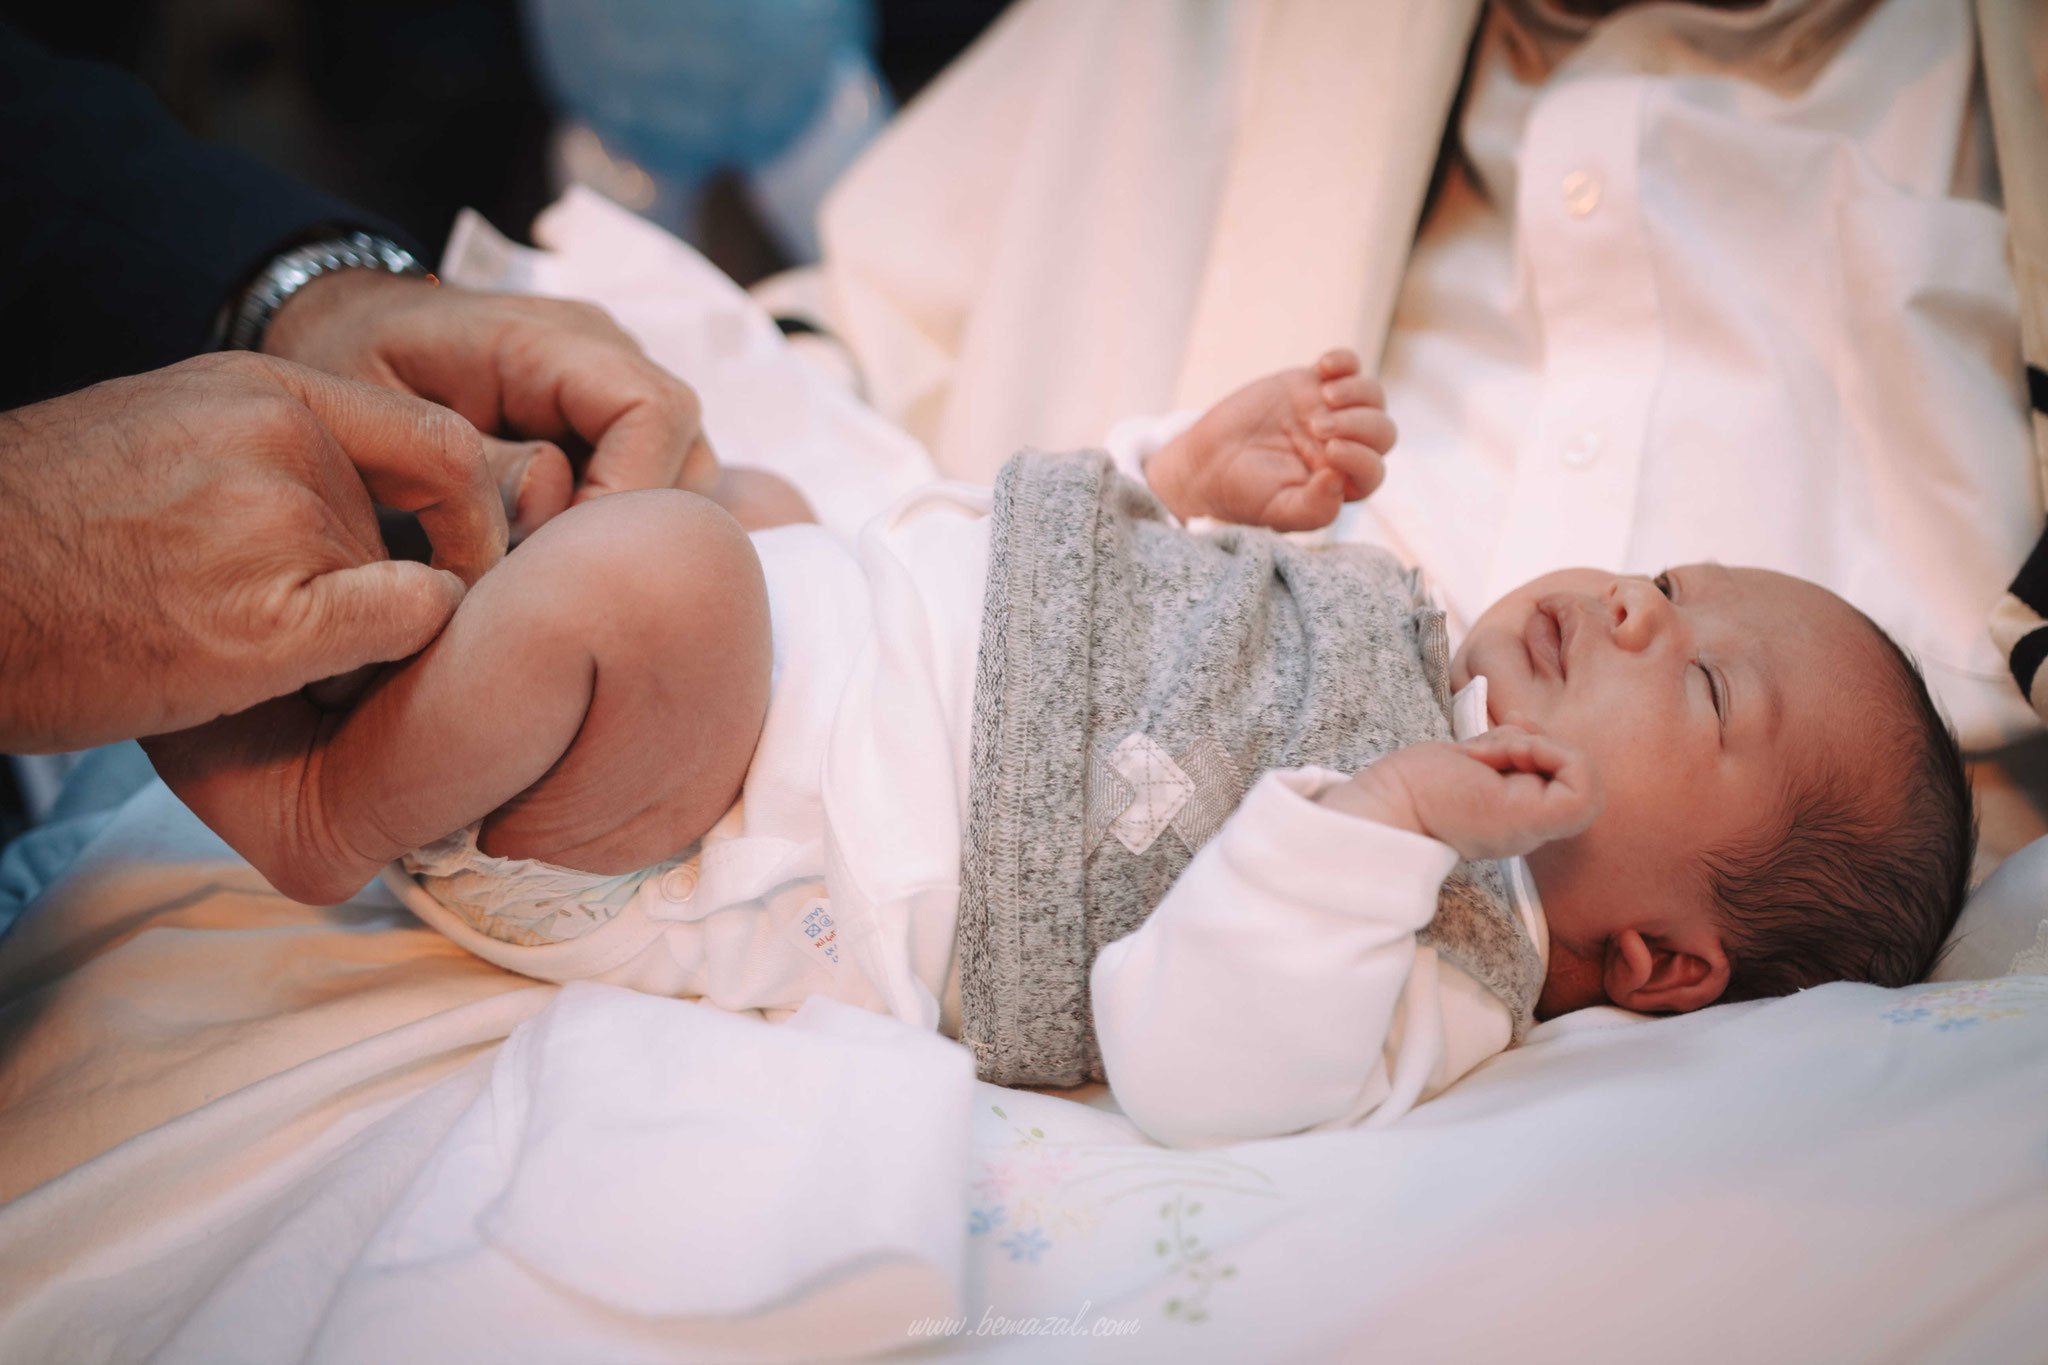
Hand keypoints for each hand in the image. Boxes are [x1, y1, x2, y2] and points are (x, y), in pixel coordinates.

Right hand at [0, 352, 502, 750]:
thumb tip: (373, 518)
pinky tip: (302, 676)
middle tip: (303, 631)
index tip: (461, 558)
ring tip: (236, 646)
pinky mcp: (272, 616)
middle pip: (414, 527)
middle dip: (383, 589)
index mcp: (261, 391)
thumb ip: (271, 456)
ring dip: (355, 637)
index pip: (436, 438)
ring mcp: (279, 521)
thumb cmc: (43, 540)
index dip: (470, 508)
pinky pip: (405, 625)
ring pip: (406, 589)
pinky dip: (384, 658)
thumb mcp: (164, 441)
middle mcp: (283, 440)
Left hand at [264, 271, 715, 537]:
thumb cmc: (356, 361)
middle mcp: (605, 354)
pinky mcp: (610, 421)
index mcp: (549, 339)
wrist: (347, 322)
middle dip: (636, 528)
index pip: (654, 412)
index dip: (631, 493)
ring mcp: (615, 387)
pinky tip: (563, 551)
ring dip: (630, 532)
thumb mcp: (388, 416)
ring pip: (683, 476)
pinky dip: (620, 526)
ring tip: (554, 565)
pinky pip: (654, 479)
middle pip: (686, 452)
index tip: (570, 559)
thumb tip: (555, 501)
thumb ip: (475, 462)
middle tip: (556, 576)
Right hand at [1146, 349, 1395, 530]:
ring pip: (1372, 396)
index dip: (1360, 458)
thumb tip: (1340, 480)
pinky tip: (1324, 367)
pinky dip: (1345, 361)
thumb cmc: (1245, 493)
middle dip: (1357, 425)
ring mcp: (1331, 413)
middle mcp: (1345, 447)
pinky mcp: (1311, 384)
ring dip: (1356, 393)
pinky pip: (1348, 365)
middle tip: (1317, 427)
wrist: (1208, 463)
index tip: (1328, 452)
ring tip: (1324, 398)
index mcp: (1344, 483)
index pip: (1372, 469)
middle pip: (1381, 431)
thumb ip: (1316, 508)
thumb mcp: (1279, 511)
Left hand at [1319, 725, 1603, 860]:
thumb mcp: (1475, 756)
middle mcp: (1533, 827)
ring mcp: (1536, 827)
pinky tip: (1503, 757)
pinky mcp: (1536, 822)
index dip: (1540, 745)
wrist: (1390, 805)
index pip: (1563, 776)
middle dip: (1535, 740)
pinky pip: (1583, 784)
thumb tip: (1525, 720)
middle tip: (1486, 749)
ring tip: (1488, 754)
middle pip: (1575, 770)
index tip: (1496, 742)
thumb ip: (1506, 747)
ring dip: (1538, 746)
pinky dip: (1551, 754)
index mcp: (1518, 815)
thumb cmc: (1417, 783)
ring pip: (1585, 775)